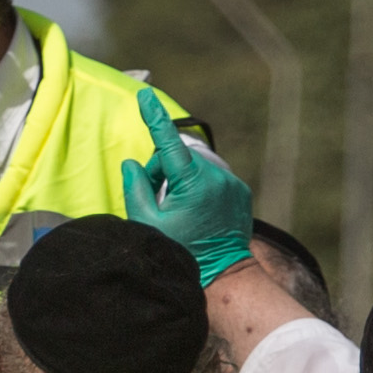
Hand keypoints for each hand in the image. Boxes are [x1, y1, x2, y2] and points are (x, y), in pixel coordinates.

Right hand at [121, 89, 254, 283]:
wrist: (223, 276)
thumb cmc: (181, 252)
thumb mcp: (147, 224)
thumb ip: (135, 189)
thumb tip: (133, 164)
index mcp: (192, 182)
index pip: (167, 142)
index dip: (153, 117)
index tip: (144, 95)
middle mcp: (215, 177)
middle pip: (176, 160)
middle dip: (160, 175)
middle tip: (154, 203)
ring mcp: (231, 183)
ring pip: (194, 170)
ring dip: (180, 183)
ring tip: (178, 214)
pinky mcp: (239, 192)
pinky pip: (211, 180)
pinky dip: (199, 190)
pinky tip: (197, 215)